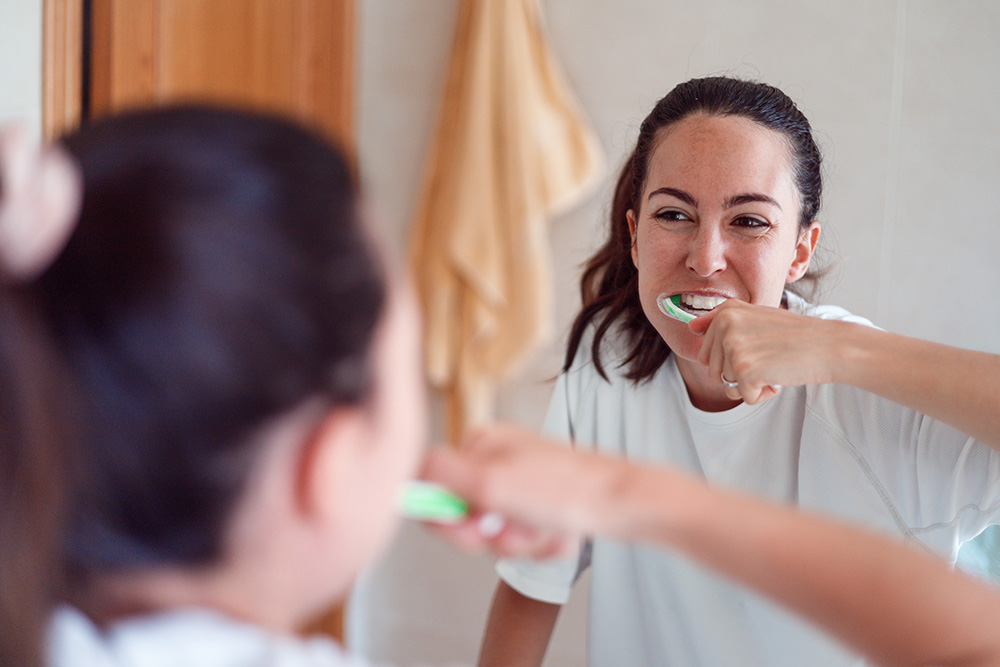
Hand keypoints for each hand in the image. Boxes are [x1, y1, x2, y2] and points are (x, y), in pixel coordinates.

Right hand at [419, 424, 629, 558]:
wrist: (622, 502)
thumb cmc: (562, 490)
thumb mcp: (488, 482)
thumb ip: (439, 474)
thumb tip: (405, 470)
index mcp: (479, 444)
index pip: (434, 487)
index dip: (447, 519)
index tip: (470, 528)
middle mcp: (497, 457)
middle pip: (465, 514)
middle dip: (490, 533)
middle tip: (515, 528)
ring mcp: (521, 479)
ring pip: (496, 529)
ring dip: (519, 541)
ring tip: (544, 530)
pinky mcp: (542, 500)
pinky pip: (524, 533)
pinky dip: (540, 540)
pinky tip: (559, 533)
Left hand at [691, 300, 839, 403]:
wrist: (829, 345)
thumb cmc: (796, 336)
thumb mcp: (756, 319)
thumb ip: (721, 323)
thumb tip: (690, 327)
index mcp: (725, 311)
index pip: (706, 354)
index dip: (734, 359)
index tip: (759, 346)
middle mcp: (724, 324)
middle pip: (715, 371)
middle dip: (741, 374)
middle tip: (769, 357)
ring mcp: (733, 346)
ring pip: (728, 385)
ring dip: (753, 384)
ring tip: (775, 364)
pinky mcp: (743, 369)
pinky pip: (745, 397)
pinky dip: (764, 394)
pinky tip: (780, 375)